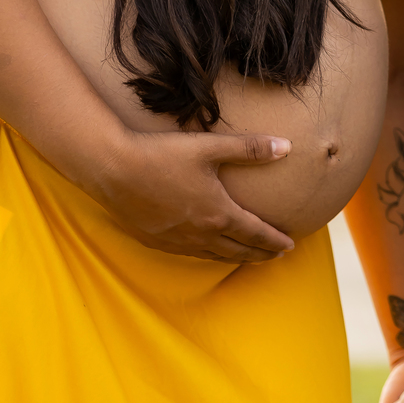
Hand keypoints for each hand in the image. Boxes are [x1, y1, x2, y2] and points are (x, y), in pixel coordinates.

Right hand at [92, 125, 296, 261]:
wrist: (113, 169)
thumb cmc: (162, 154)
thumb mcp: (209, 147)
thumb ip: (250, 148)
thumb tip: (287, 146)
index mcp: (217, 213)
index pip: (255, 233)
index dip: (274, 240)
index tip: (290, 245)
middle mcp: (199, 234)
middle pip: (238, 250)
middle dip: (260, 254)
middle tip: (276, 256)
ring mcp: (176, 241)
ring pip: (213, 256)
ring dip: (234, 257)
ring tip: (246, 256)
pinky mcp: (156, 242)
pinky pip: (189, 254)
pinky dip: (207, 254)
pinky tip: (205, 249)